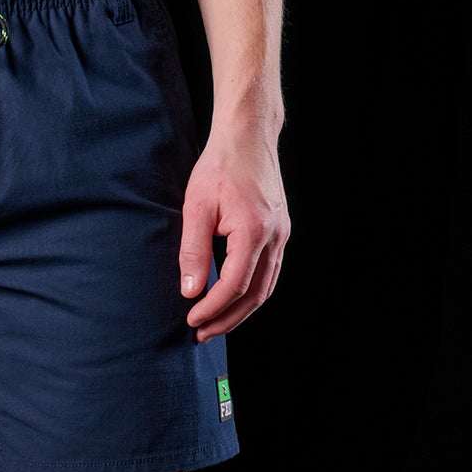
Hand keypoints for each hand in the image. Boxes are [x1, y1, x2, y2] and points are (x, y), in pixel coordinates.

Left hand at [178, 124, 289, 342]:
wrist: (247, 137)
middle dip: (227, 319)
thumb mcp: (196, 207)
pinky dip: (251, 293)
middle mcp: (274, 237)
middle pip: (254, 295)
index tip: (191, 319)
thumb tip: (190, 290)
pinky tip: (232, 300)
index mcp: (254, 231)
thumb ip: (193, 251)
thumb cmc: (220, 167)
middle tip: (201, 333)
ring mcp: (281, 235)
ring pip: (265, 288)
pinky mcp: (280, 231)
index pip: (234, 285)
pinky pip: (269, 273)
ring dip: (240, 311)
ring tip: (214, 324)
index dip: (212, 308)